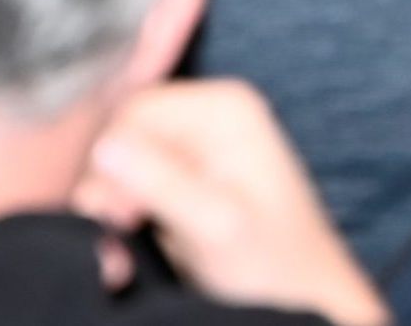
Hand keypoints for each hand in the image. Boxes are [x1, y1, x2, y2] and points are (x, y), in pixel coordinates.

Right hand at [73, 83, 386, 325]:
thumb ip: (161, 182)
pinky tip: (134, 246)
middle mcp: (212, 117)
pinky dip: (132, 216)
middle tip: (118, 240)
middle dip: (115, 189)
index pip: (136, 111)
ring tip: (125, 254)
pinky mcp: (193, 178)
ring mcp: (202, 146)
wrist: (306, 304)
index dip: (116, 161)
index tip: (118, 216)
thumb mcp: (216, 225)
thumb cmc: (276, 268)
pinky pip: (141, 184)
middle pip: (129, 136)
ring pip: (129, 163)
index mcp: (225, 107)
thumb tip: (104, 149)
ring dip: (118, 208)